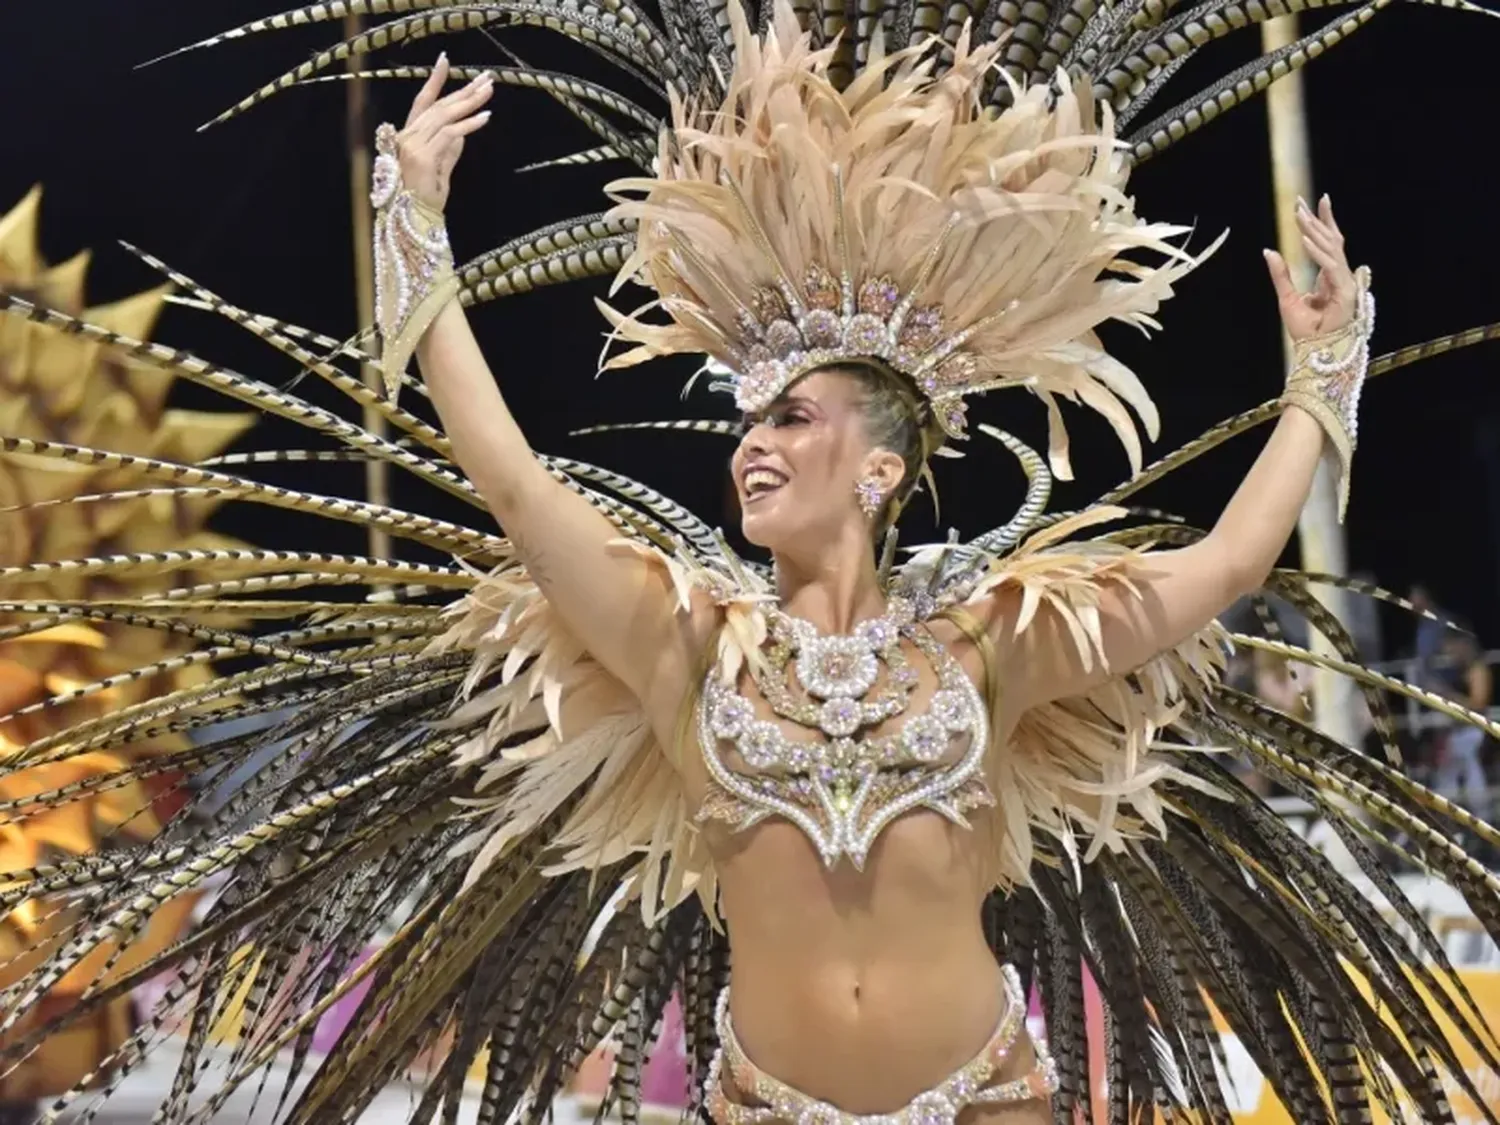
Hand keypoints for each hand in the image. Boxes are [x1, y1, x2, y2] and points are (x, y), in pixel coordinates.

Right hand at [395, 53, 493, 211]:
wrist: (415, 221)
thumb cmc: (426, 199)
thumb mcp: (442, 169)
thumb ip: (450, 149)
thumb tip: (463, 132)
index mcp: (408, 136)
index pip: (422, 102)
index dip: (434, 81)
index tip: (446, 60)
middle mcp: (407, 137)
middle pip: (438, 106)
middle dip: (464, 90)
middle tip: (486, 79)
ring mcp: (413, 146)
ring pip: (444, 116)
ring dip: (470, 102)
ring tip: (489, 92)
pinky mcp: (423, 157)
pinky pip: (450, 134)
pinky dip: (468, 125)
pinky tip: (484, 117)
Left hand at [1263, 194, 1359, 341]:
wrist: (1314, 353)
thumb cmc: (1305, 330)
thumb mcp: (1286, 297)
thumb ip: (1281, 274)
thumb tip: (1269, 250)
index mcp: (1330, 276)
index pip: (1328, 243)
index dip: (1319, 223)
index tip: (1307, 204)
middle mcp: (1340, 276)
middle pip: (1331, 241)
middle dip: (1316, 220)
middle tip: (1300, 203)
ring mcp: (1345, 283)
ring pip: (1332, 249)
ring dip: (1314, 232)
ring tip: (1299, 216)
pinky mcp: (1345, 292)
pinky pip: (1331, 267)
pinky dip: (1318, 253)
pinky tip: (1304, 241)